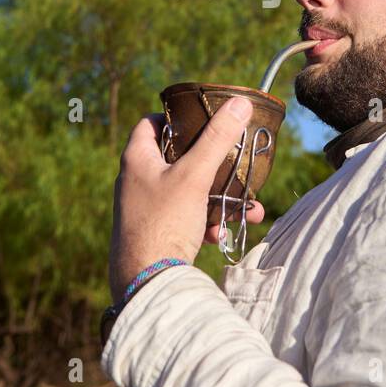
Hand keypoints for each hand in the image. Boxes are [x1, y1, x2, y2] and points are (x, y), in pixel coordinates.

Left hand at [108, 96, 266, 304]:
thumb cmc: (163, 223)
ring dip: (218, 198)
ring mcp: (145, 208)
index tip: (203, 119)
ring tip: (248, 207)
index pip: (151, 123)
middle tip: (235, 163)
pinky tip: (223, 235)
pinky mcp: (155, 233)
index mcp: (137, 159)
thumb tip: (239, 104)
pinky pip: (185, 219)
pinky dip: (206, 223)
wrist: (146, 282)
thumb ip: (217, 139)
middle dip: (212, 163)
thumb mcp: (194, 176)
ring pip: (187, 192)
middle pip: (177, 158)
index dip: (176, 117)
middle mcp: (137, 181)